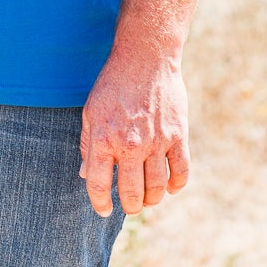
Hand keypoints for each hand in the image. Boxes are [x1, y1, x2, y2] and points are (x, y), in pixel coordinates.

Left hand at [79, 46, 189, 216]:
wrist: (145, 57)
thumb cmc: (113, 84)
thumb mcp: (91, 111)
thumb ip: (88, 144)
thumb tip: (85, 174)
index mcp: (103, 138)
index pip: (98, 184)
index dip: (100, 203)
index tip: (104, 210)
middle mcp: (129, 144)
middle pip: (131, 193)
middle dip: (130, 206)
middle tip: (130, 206)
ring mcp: (156, 141)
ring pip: (156, 188)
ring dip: (152, 200)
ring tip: (148, 199)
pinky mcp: (177, 135)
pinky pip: (181, 172)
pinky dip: (176, 186)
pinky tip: (169, 187)